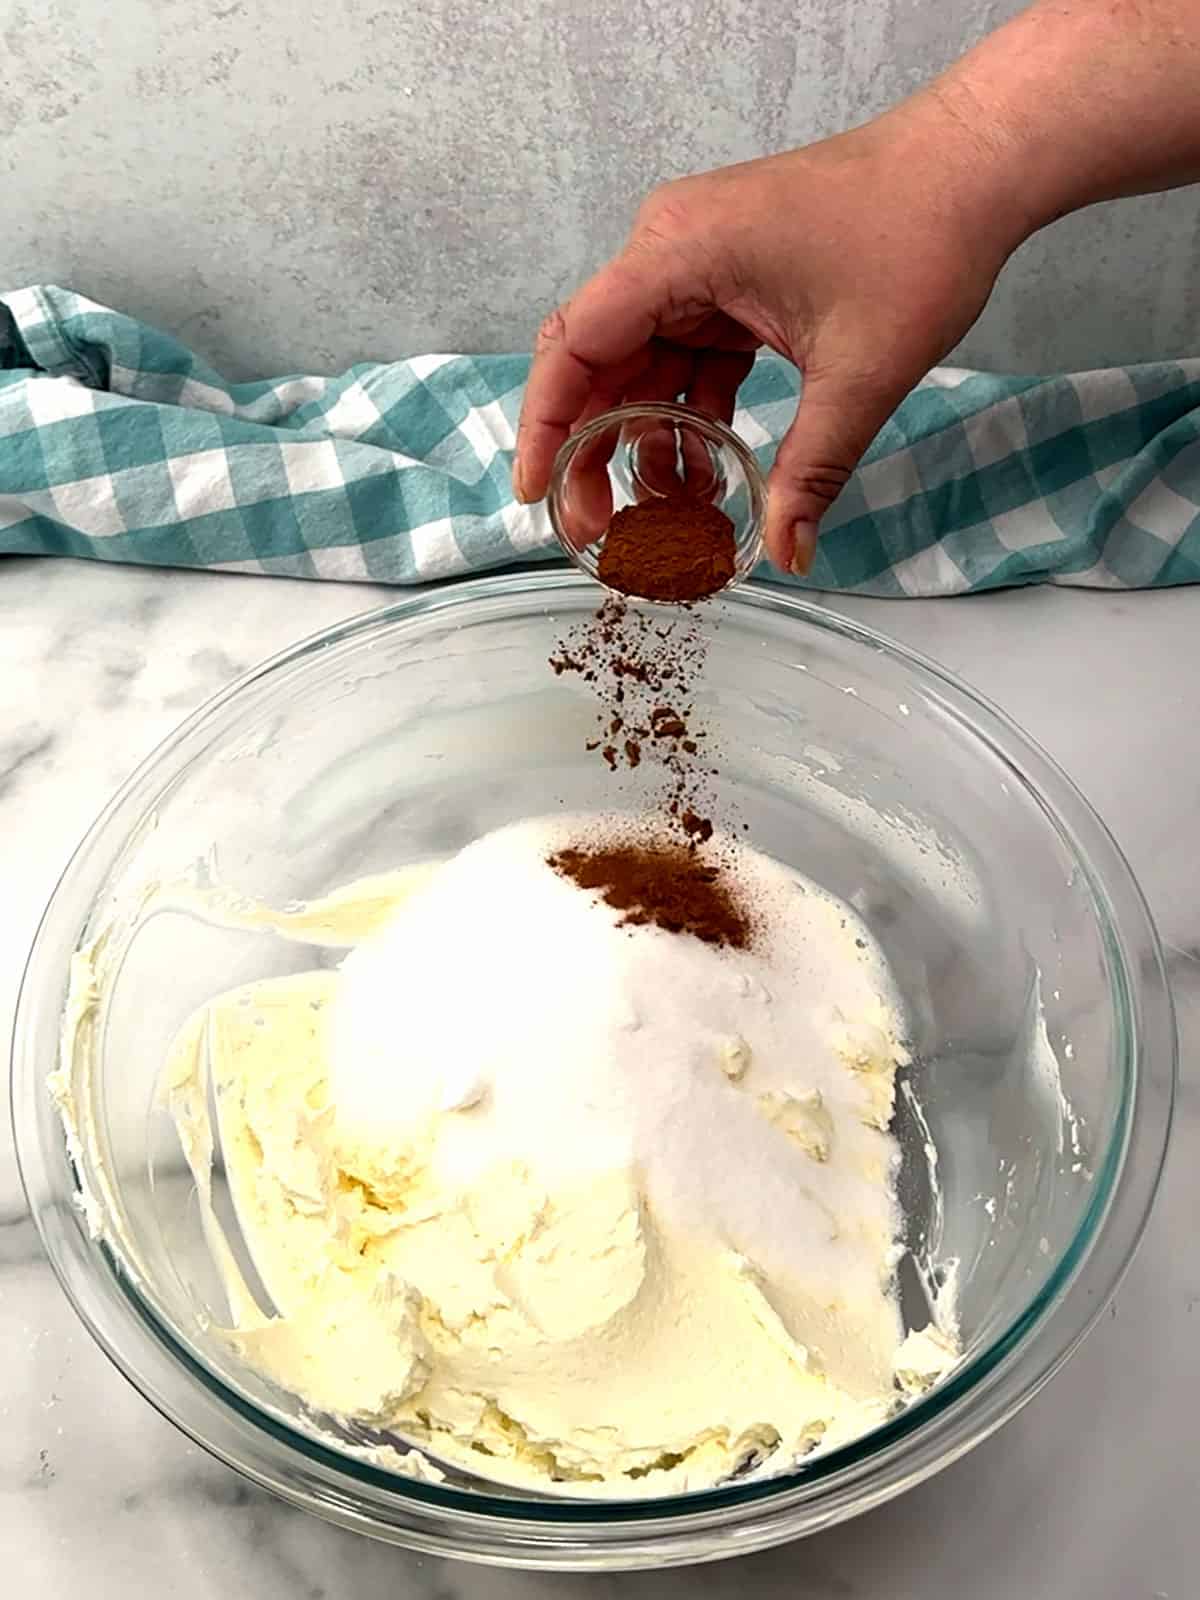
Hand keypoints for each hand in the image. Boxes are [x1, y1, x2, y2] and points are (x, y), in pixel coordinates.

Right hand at [515, 93, 1027, 573]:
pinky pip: (685, 358)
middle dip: (593, 450)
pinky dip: (690, 415)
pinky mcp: (728, 283)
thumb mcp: (860, 374)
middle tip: (602, 530)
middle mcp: (670, 251)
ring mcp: (698, 265)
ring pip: (641, 367)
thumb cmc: (918, 240)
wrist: (973, 168)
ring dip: (647, 440)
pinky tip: (704, 472)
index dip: (547, 426)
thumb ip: (810, 470)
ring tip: (665, 518)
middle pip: (598, 362)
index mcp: (677, 251)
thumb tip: (787, 554)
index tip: (538, 495)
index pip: (576, 345)